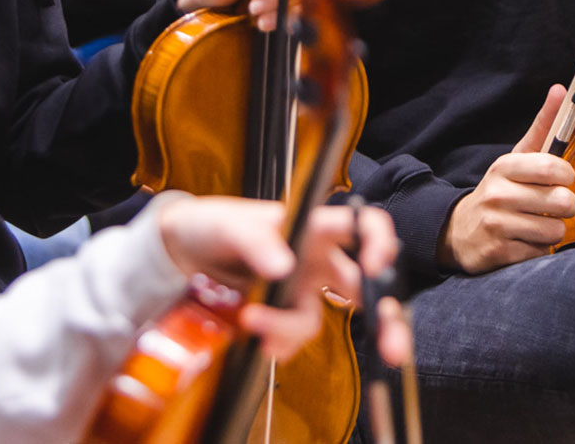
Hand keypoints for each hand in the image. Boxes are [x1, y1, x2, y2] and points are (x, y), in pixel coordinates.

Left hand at [155, 196, 409, 363]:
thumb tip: (283, 266)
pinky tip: (258, 341)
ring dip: (291, 331)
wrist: (182, 254)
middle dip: (386, 320)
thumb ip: (256, 240)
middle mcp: (316, 261)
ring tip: (254, 326)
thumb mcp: (230, 224)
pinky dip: (277, 344)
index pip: (363, 226)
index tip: (377, 267)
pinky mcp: (278, 318)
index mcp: (314, 227)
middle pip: (365, 287)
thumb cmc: (214, 225)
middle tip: (393, 349)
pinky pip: (290, 340)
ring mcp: (299, 292)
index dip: (380, 243)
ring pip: (317, 320)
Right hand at [439, 85, 574, 274]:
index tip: (560, 179)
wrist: (459, 230)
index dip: (566, 176)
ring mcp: (496, 225)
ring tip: (537, 224)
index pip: (554, 167)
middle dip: (564, 206)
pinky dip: (538, 250)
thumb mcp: (516, 158)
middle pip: (562, 202)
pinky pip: (541, 253)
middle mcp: (498, 195)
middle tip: (551, 205)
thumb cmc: (500, 190)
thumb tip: (562, 89)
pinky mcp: (498, 254)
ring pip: (555, 231)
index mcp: (504, 167)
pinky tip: (524, 241)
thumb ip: (542, 126)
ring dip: (552, 230)